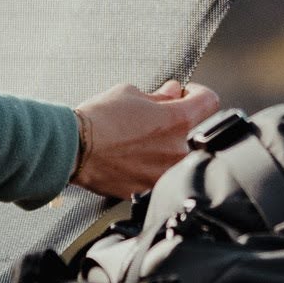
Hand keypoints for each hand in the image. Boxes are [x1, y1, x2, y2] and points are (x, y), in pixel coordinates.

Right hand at [70, 79, 220, 198]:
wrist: (74, 149)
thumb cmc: (98, 119)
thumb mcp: (129, 94)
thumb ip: (159, 96)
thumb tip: (173, 93)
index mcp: (177, 121)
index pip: (209, 101)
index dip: (197, 93)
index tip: (185, 94)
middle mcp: (178, 151)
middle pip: (194, 131)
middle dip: (177, 121)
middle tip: (154, 117)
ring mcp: (165, 173)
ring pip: (176, 155)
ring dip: (165, 145)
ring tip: (138, 139)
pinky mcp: (150, 189)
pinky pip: (159, 172)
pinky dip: (150, 163)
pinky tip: (130, 155)